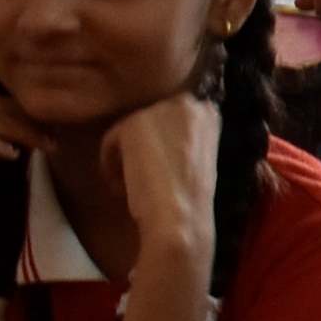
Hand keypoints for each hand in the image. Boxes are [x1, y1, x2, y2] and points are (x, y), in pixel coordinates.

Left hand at [104, 94, 222, 275]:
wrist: (180, 217)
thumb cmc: (195, 200)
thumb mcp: (201, 160)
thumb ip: (187, 140)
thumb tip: (162, 140)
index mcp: (210, 113)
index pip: (176, 114)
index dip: (164, 140)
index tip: (160, 164)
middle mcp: (187, 103)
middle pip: (151, 120)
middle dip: (143, 145)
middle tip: (145, 175)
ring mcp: (159, 111)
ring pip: (130, 130)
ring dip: (127, 156)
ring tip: (132, 185)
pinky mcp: (133, 123)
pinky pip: (111, 140)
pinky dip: (111, 166)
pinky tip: (122, 187)